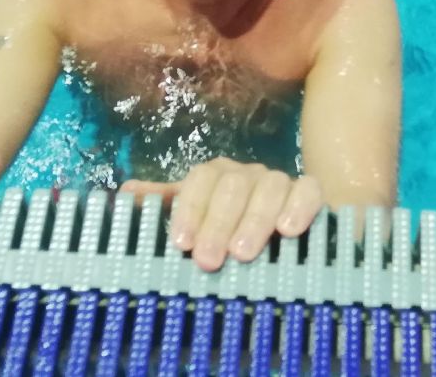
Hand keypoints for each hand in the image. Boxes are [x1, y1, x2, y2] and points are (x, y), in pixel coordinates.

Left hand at [121, 157, 323, 271]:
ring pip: (268, 188)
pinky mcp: (310, 192)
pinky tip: (288, 231)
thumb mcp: (195, 216)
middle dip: (218, 223)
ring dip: (253, 220)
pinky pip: (308, 190)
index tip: (182, 244)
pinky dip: (299, 207)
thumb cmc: (228, 226)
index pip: (200, 180)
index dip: (190, 210)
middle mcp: (246, 174)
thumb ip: (165, 204)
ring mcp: (279, 181)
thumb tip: (125, 193)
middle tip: (208, 260)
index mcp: (216, 176)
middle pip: (232, 186)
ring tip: (241, 254)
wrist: (282, 225)